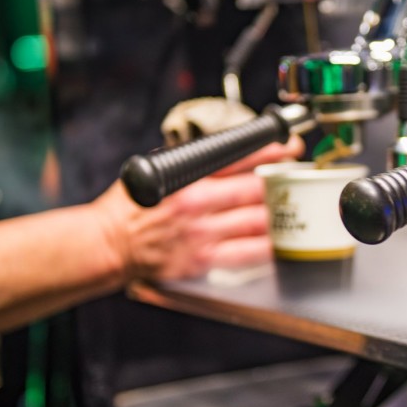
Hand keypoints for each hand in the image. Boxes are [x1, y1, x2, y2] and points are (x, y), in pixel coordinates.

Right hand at [93, 135, 303, 281]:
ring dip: (280, 213)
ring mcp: (202, 233)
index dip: (270, 151)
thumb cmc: (131, 207)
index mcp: (187, 176)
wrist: (109, 243)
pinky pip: (246, 253)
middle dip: (281, 181)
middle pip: (254, 189)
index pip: (238, 157)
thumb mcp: (159, 170)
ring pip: (256, 221)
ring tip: (295, 207)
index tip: (290, 147)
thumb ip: (193, 162)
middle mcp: (197, 203)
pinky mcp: (202, 259)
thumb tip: (226, 151)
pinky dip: (267, 246)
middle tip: (298, 177)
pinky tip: (279, 240)